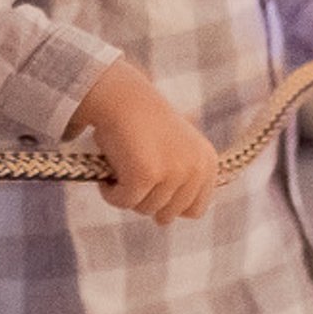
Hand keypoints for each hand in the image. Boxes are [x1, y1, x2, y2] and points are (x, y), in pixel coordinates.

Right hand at [70, 59, 219, 226]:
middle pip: (168, 215)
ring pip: (145, 209)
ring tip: (119, 171)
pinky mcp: (146, 175)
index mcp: (207, 163)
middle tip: (130, 177)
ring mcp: (173, 173)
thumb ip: (183, 177)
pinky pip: (124, 202)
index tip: (152, 190)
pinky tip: (106, 177)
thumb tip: (166, 218)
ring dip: (126, 195)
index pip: (195, 210)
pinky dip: (110, 193)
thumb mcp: (177, 147)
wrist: (121, 96)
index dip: (170, 205)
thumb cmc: (142, 120)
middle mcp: (195, 169)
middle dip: (145, 201)